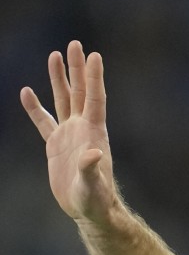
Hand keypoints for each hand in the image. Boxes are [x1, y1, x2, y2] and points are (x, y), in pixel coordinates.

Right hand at [20, 41, 119, 226]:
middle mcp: (83, 128)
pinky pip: (43, 121)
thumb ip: (92, 170)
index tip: (95, 55)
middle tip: (75, 44)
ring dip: (59, 79)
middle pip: (79, 92)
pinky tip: (27, 92)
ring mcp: (69, 134)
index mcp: (94, 133)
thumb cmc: (95, 200)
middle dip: (77, 68)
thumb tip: (93, 154)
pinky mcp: (55, 144)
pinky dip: (35, 107)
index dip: (94, 77)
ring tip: (55, 55)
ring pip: (62, 100)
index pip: (94, 99)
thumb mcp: (92, 185)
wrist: (88, 210)